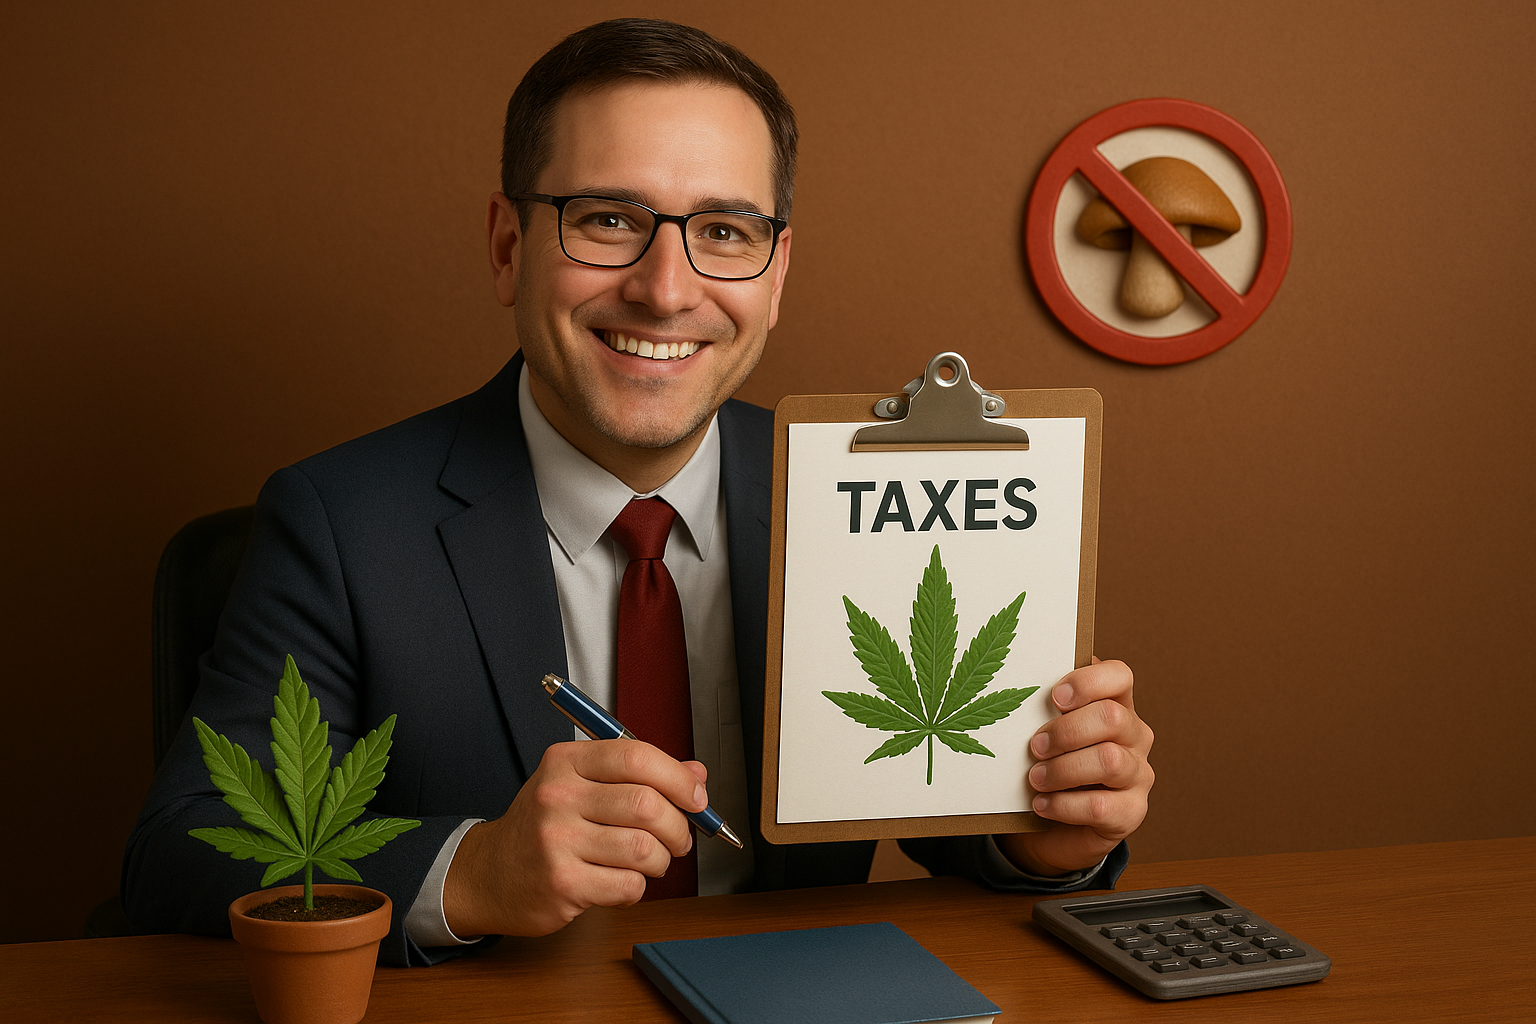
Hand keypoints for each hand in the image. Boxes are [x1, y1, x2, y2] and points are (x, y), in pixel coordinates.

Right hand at [442, 740, 708, 936]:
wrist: (489, 873)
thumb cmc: (544, 826)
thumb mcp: (582, 785)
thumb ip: (638, 776)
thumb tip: (697, 775)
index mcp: (566, 762)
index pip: (636, 756)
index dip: (678, 778)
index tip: (697, 797)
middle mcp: (558, 796)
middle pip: (647, 804)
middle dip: (678, 826)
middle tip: (678, 838)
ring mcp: (557, 841)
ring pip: (644, 849)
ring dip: (660, 860)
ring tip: (649, 861)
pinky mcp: (562, 884)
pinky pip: (629, 885)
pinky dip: (637, 887)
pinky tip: (621, 881)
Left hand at [996, 657, 1153, 876]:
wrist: (1053, 829)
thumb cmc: (1049, 768)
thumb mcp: (1045, 733)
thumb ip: (1044, 709)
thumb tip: (1019, 686)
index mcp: (1116, 705)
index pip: (1119, 676)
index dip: (1089, 682)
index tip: (1055, 698)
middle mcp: (1134, 736)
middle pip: (1112, 717)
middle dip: (1066, 731)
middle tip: (1036, 746)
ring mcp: (1138, 774)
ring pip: (1108, 760)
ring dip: (1062, 769)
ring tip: (1035, 778)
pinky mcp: (1131, 812)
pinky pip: (1099, 805)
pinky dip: (1063, 805)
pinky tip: (1042, 805)